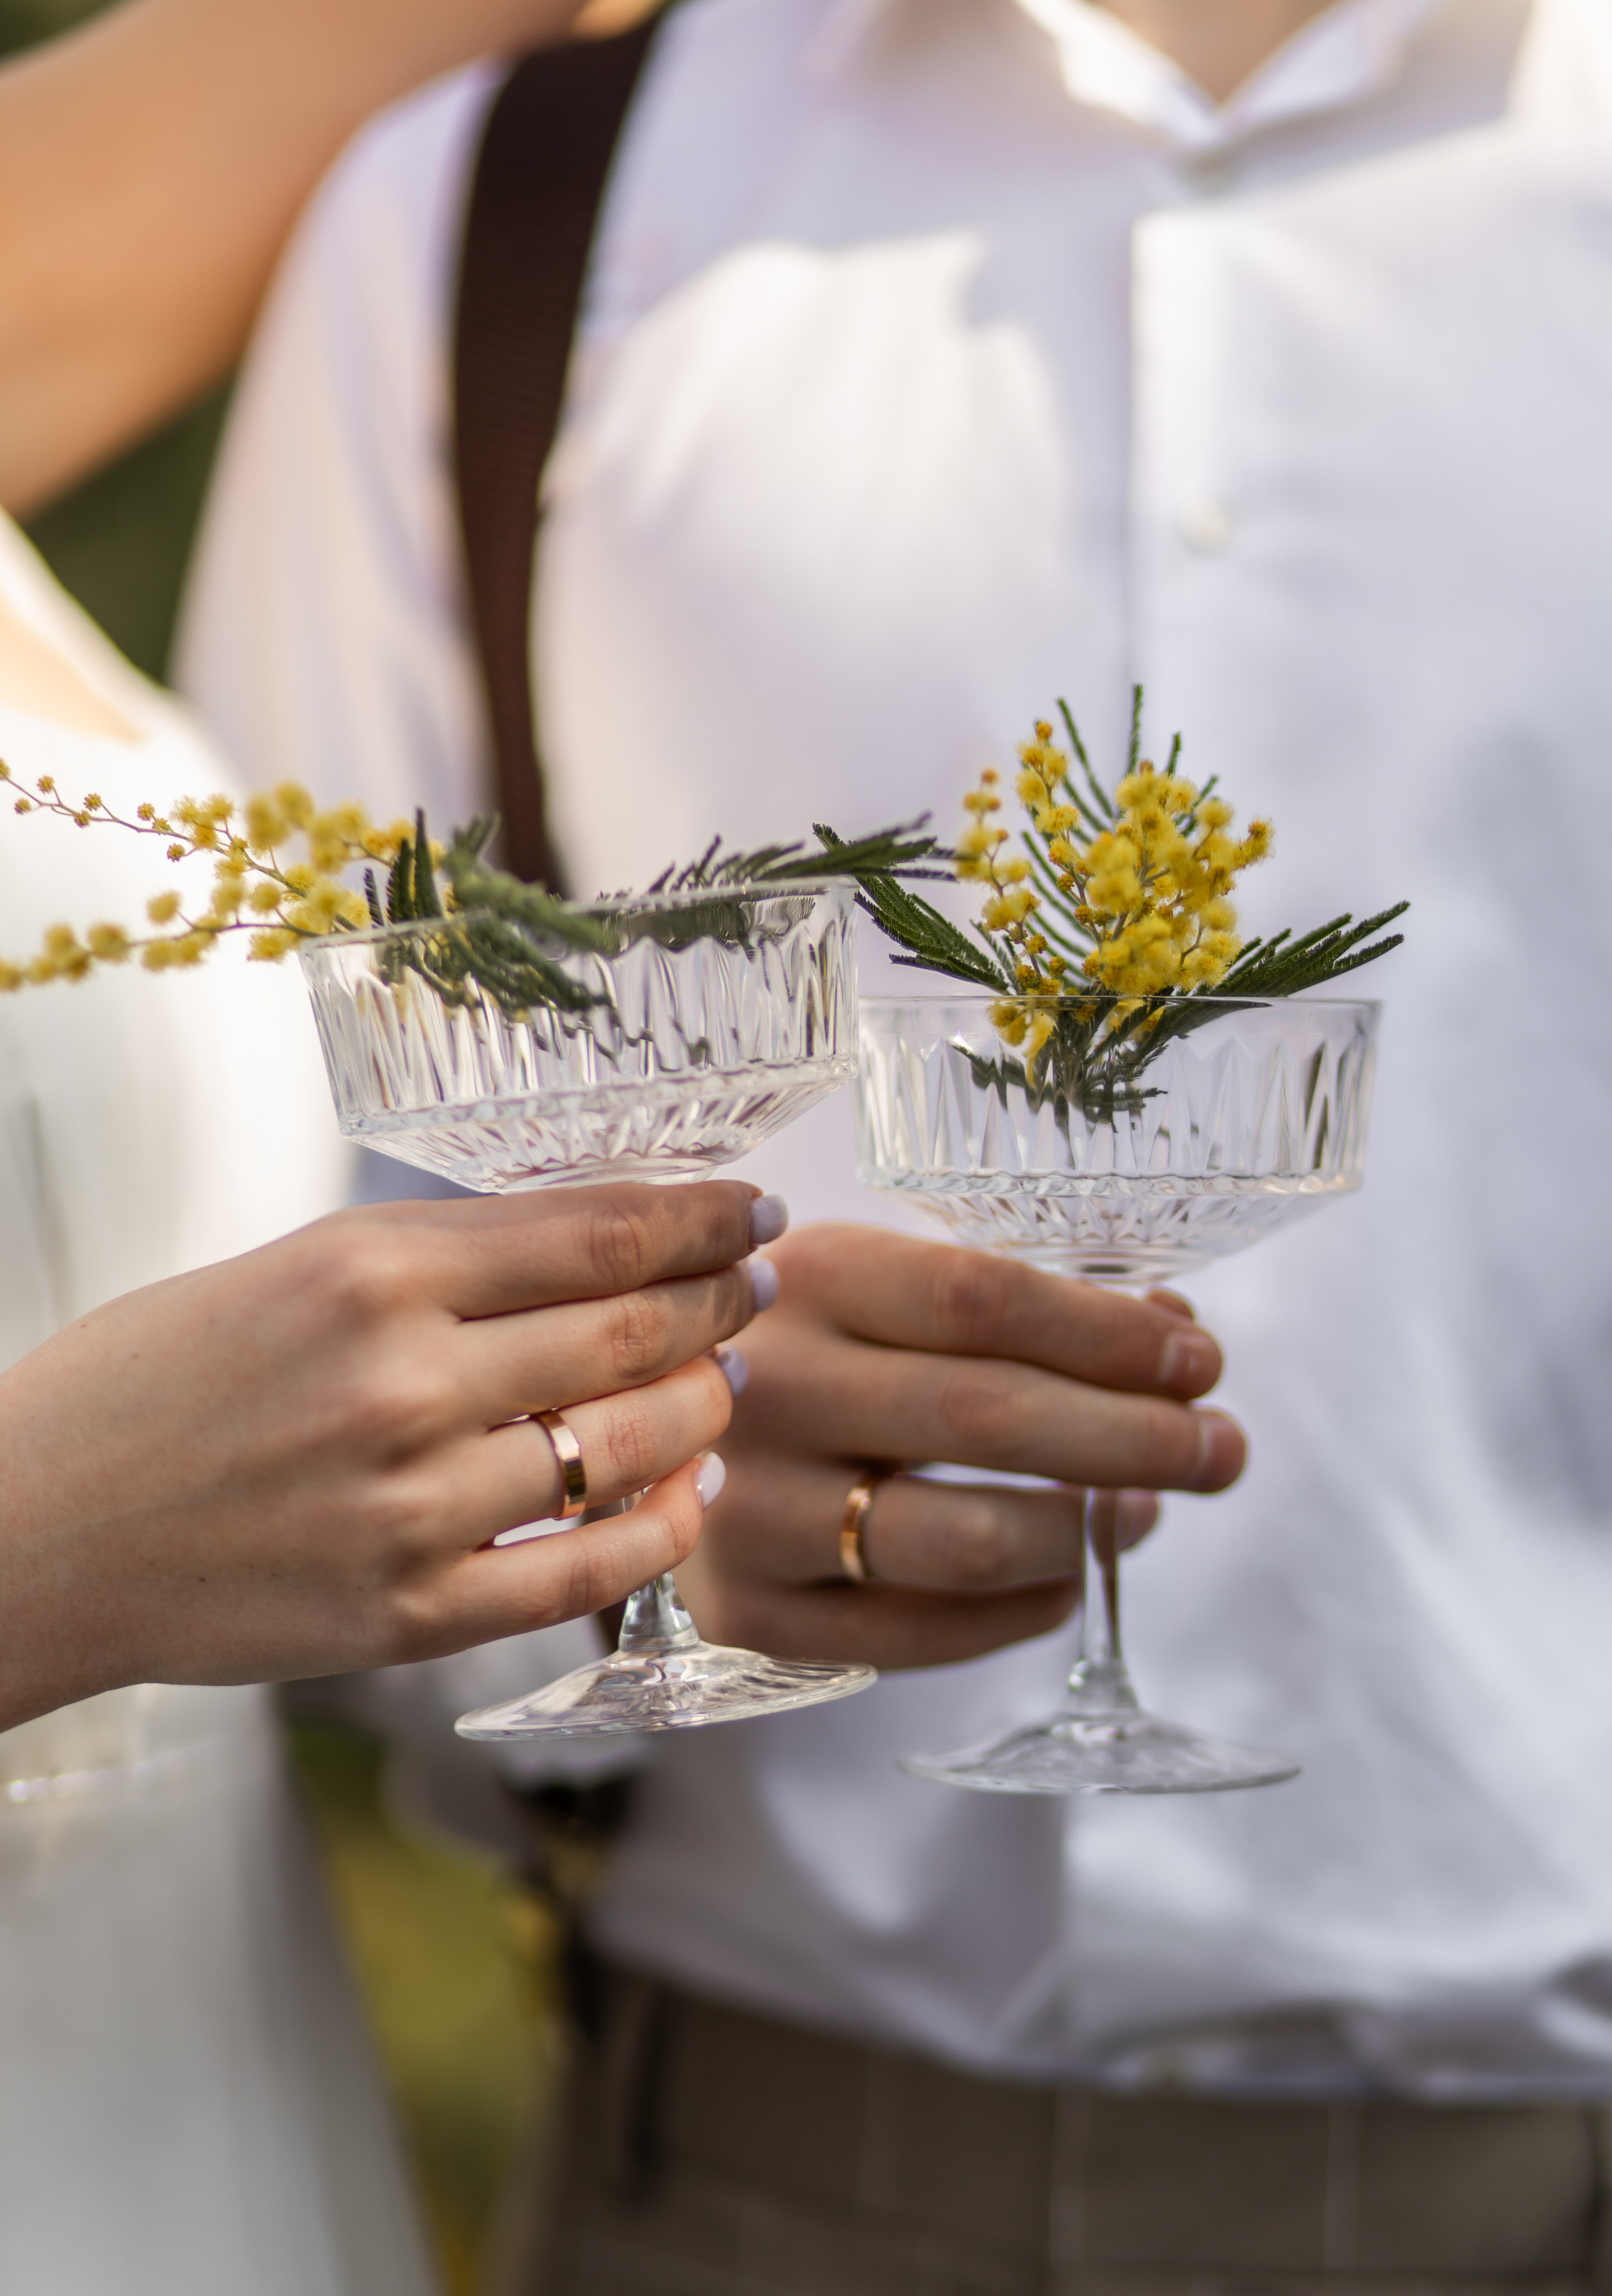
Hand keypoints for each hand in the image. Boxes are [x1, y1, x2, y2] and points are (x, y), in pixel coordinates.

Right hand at [0, 1179, 770, 1729]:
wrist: (35, 1531)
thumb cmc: (150, 1383)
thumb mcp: (288, 1268)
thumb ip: (437, 1259)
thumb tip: (589, 1245)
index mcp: (368, 1274)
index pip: (596, 1232)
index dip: (701, 1218)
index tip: (748, 1210)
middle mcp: (402, 1386)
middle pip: (631, 1331)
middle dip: (719, 1303)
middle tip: (754, 1288)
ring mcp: (409, 1511)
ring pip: (625, 1450)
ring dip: (701, 1410)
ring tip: (722, 1385)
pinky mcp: (405, 1617)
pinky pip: (579, 1573)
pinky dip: (656, 1532)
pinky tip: (683, 1496)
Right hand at [675, 1223, 1244, 1668]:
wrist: (636, 1430)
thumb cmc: (808, 1348)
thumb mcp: (884, 1288)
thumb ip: (1023, 1307)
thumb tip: (1180, 1340)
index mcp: (806, 1277)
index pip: (986, 1298)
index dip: (1112, 1334)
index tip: (1203, 1359)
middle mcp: (764, 1388)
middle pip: (989, 1414)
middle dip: (1136, 1436)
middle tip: (1221, 1449)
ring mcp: (747, 1508)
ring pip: (964, 1537)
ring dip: (1089, 1528)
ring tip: (1148, 1510)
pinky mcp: (750, 1612)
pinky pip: (919, 1633)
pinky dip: (1023, 1609)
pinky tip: (1069, 1575)